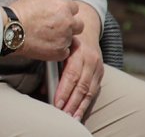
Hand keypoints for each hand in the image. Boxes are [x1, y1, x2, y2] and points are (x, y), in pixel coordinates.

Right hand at [9, 0, 81, 60]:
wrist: (11, 30)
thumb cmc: (19, 14)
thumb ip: (50, 4)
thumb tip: (52, 6)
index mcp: (63, 7)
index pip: (75, 8)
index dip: (67, 11)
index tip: (62, 14)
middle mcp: (67, 22)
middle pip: (79, 25)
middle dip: (71, 26)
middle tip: (58, 27)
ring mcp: (64, 38)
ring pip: (71, 39)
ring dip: (62, 38)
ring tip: (47, 37)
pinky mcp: (59, 52)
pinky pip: (65, 52)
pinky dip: (58, 50)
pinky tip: (46, 45)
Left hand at [53, 2, 103, 119]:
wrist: (85, 25)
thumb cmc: (64, 36)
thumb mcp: (57, 45)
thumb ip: (50, 64)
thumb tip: (43, 89)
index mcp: (78, 51)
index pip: (71, 74)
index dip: (64, 90)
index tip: (56, 102)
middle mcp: (91, 59)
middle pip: (82, 85)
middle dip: (71, 102)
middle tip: (62, 114)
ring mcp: (98, 67)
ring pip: (90, 91)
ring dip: (79, 106)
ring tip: (71, 118)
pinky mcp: (101, 73)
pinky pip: (94, 91)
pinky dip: (86, 103)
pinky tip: (79, 113)